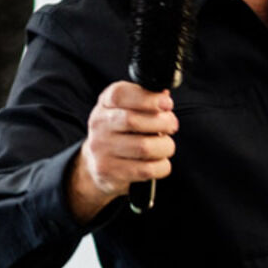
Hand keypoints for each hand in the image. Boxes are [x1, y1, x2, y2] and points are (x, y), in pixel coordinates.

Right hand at [67, 81, 178, 222]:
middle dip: (162, 122)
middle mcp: (99, 125)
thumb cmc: (122, 131)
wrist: (96, 163)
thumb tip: (164, 96)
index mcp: (105, 103)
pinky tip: (160, 162)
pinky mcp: (110, 172)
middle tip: (172, 126)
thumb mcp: (128, 108)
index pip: (120, 95)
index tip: (167, 103)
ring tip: (165, 146)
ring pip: (143, 148)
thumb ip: (146, 101)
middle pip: (133, 121)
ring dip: (164, 146)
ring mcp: (101, 150)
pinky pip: (146, 170)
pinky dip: (161, 166)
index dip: (147, 98)